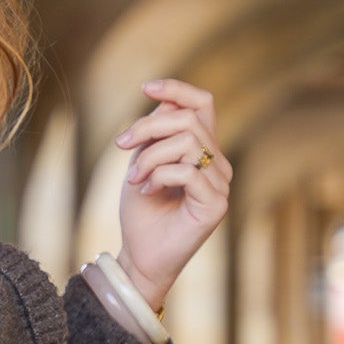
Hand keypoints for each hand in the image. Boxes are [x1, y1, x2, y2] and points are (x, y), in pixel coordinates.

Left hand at [114, 78, 230, 310]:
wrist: (141, 255)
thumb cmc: (142, 211)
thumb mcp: (142, 162)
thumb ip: (155, 133)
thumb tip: (162, 99)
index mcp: (202, 149)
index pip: (203, 104)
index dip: (177, 89)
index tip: (145, 88)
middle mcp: (218, 164)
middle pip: (188, 120)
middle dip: (147, 128)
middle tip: (121, 146)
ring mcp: (221, 184)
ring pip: (186, 143)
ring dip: (149, 157)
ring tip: (134, 179)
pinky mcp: (217, 204)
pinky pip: (187, 172)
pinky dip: (158, 176)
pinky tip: (145, 191)